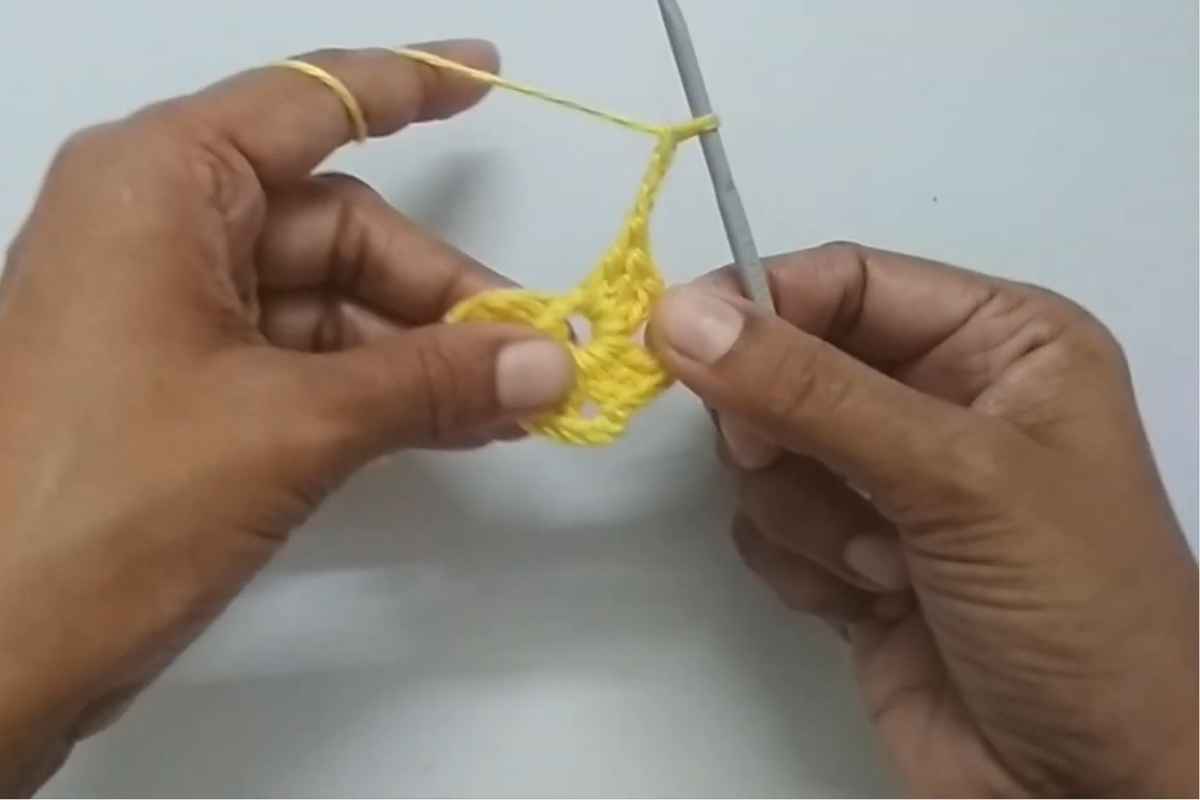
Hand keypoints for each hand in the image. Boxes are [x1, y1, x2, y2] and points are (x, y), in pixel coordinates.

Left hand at [0, 42, 571, 791]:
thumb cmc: (99, 507)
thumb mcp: (289, 426)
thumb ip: (429, 383)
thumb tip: (547, 363)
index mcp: (161, 183)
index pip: (310, 99)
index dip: (411, 84)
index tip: (489, 77)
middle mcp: (158, 226)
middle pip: (335, 225)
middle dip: (439, 291)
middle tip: (531, 352)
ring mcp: (163, 309)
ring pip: (325, 300)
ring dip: (417, 350)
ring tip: (506, 404)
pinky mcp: (173, 384)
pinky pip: (299, 356)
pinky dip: (374, 386)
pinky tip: (448, 424)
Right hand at [649, 243, 1196, 795]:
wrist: (1085, 792)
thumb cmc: (1074, 614)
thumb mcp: (956, 479)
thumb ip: (811, 392)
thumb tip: (681, 315)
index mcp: (1000, 343)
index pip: (847, 281)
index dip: (760, 303)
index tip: (675, 337)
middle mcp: (943, 401)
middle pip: (791, 364)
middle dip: (785, 428)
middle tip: (790, 464)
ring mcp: (891, 484)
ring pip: (768, 452)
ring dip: (808, 515)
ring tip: (886, 566)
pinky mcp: (849, 557)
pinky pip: (767, 525)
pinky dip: (800, 565)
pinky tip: (869, 603)